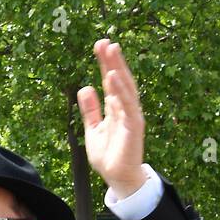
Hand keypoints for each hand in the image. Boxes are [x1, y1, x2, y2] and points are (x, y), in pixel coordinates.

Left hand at [77, 39, 147, 198]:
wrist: (117, 178)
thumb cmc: (109, 155)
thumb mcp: (93, 129)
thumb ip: (90, 110)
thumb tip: (85, 88)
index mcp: (116, 107)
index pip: (111, 81)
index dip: (106, 63)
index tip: (100, 45)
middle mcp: (126, 108)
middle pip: (119, 79)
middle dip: (112, 60)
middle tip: (104, 41)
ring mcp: (131, 116)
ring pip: (125, 88)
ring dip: (118, 68)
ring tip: (111, 50)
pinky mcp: (133, 126)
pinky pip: (126, 104)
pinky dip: (120, 90)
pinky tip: (113, 77)